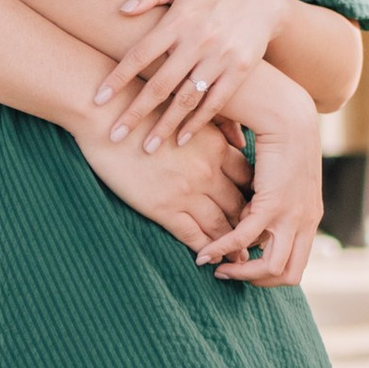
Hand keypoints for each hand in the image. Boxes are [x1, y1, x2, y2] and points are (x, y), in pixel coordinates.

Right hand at [75, 109, 249, 254]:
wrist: (109, 115)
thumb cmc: (146, 109)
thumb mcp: (190, 113)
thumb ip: (217, 128)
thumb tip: (239, 138)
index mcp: (216, 148)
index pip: (248, 179)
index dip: (256, 196)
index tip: (259, 207)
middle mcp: (208, 172)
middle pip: (240, 205)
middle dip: (250, 224)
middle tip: (257, 238)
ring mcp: (186, 191)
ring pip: (221, 225)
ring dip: (232, 244)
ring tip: (239, 257)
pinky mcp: (162, 207)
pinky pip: (192, 235)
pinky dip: (205, 249)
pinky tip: (210, 258)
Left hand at [99, 0, 285, 149]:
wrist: (263, 1)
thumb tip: (120, 9)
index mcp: (178, 21)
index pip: (140, 54)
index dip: (118, 77)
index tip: (98, 100)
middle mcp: (197, 41)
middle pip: (160, 84)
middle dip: (135, 113)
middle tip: (115, 136)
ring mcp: (220, 58)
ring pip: (186, 99)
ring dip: (165, 126)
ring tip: (147, 149)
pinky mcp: (239, 71)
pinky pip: (215, 103)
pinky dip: (198, 123)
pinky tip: (181, 140)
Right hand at [197, 70, 322, 287]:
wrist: (288, 112)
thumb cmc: (281, 139)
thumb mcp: (278, 173)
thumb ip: (264, 193)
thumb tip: (246, 207)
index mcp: (309, 215)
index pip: (293, 260)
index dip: (267, 268)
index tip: (242, 261)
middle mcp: (305, 220)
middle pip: (288, 273)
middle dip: (257, 280)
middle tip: (230, 273)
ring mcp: (292, 215)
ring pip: (272, 266)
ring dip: (241, 272)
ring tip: (215, 267)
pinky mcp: (273, 203)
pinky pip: (245, 239)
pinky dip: (223, 249)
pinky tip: (205, 253)